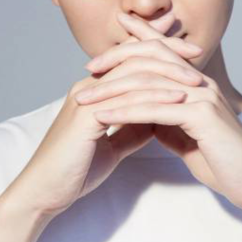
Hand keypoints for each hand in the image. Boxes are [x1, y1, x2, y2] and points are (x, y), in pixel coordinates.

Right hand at [0, 13, 202, 220]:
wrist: (45, 192)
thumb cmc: (75, 168)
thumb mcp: (112, 144)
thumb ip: (131, 128)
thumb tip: (156, 121)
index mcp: (96, 88)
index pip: (131, 57)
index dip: (160, 50)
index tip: (188, 52)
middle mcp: (91, 85)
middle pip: (134, 54)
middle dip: (168, 50)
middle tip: (197, 52)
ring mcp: (88, 96)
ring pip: (133, 71)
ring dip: (168, 72)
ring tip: (196, 79)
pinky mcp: (87, 115)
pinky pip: (127, 97)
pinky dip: (156, 96)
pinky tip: (178, 98)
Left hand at [78, 12, 241, 232]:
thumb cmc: (222, 159)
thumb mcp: (188, 134)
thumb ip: (167, 119)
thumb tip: (146, 115)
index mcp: (197, 82)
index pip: (165, 50)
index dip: (142, 34)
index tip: (119, 24)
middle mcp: (199, 82)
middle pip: (151, 59)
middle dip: (117, 59)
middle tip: (89, 66)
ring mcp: (202, 95)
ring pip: (148, 84)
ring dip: (111, 91)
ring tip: (84, 98)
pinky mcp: (201, 115)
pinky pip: (154, 110)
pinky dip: (125, 112)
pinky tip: (103, 116)